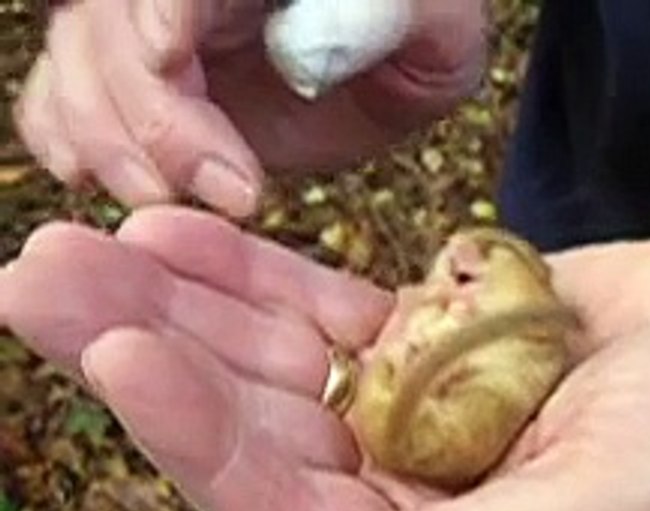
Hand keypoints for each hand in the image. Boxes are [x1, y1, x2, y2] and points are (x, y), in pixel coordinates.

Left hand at [0, 210, 649, 510]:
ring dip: (178, 300)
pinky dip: (251, 272)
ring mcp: (402, 414)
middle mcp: (399, 497)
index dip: (198, 434)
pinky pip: (318, 309)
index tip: (117, 352)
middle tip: (40, 279)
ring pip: (267, 360)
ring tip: (83, 238)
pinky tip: (179, 230)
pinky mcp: (418, 345)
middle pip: (248, 425)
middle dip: (148, 352)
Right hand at [14, 0, 484, 217]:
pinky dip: (70, 142)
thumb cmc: (414, 42)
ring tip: (178, 197)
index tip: (170, 59)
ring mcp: (146, 30)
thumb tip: (310, 45)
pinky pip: (60, 102)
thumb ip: (387, 21)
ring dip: (112, 144)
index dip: (161, 12)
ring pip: (75, 66)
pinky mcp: (135, 88)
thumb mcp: (433, 31)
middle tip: (232, 189)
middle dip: (153, 116)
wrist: (386, 68)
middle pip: (107, 25)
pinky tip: (113, 180)